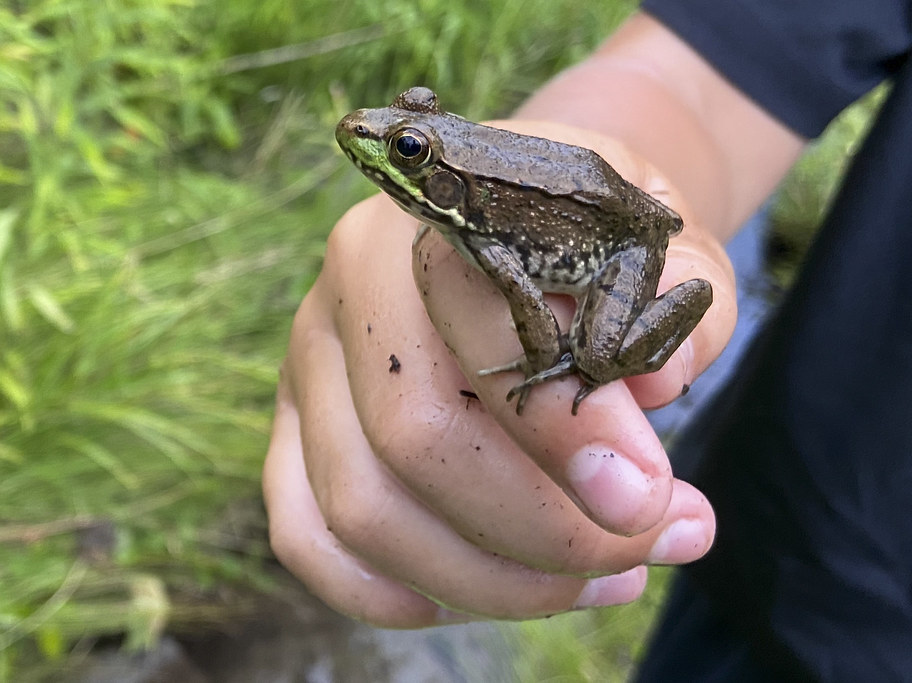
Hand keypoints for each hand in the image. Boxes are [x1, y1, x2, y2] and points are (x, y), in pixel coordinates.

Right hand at [263, 121, 735, 626]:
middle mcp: (352, 285)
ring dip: (490, 579)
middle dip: (539, 527)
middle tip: (639, 549)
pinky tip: (477, 595)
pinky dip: (386, 591)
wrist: (515, 228)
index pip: (480, 330)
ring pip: (362, 508)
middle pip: (412, 436)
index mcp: (439, 218)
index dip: (565, 428)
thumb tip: (660, 378)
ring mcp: (311, 360)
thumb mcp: (653, 245)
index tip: (648, 497)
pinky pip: (305, 533)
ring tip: (605, 579)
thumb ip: (674, 296)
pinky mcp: (295, 423)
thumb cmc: (590, 244)